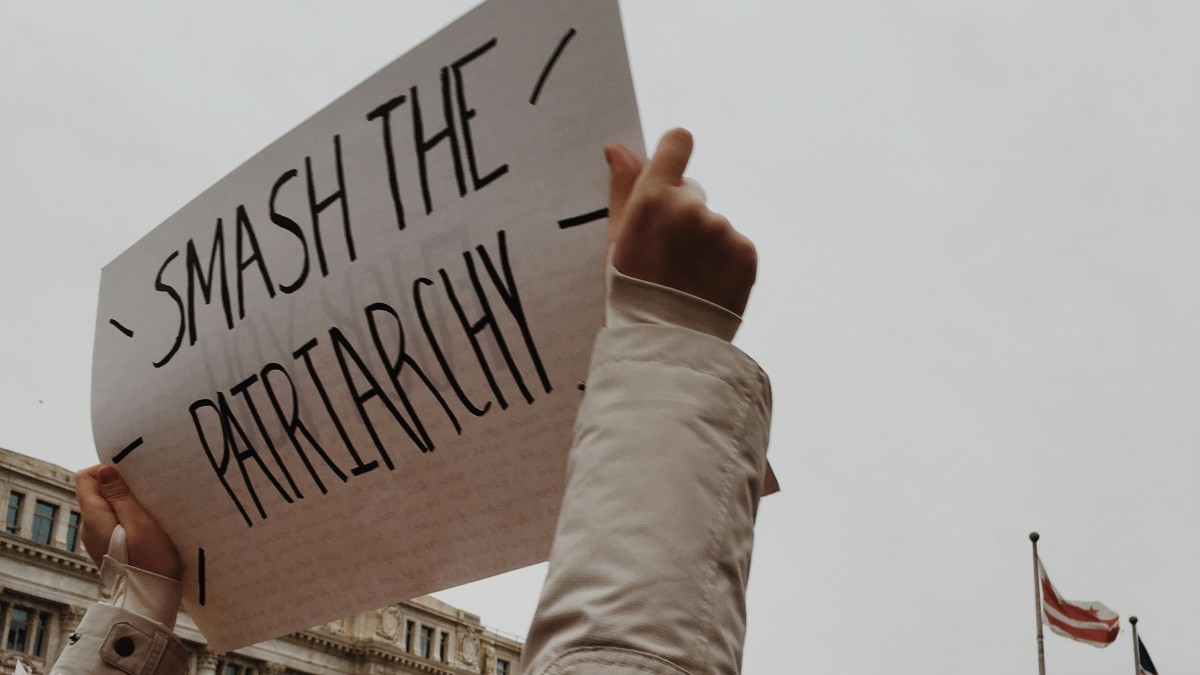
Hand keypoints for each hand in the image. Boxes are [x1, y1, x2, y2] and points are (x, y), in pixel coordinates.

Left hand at [76, 465, 182, 579]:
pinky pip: (113, 523)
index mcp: (93, 518)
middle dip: (119, 487)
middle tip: (146, 494)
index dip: (107, 471)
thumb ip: (120, 496)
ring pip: (106, 508)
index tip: (132, 477)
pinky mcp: (108, 548)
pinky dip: (128, 518)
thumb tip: (104, 470)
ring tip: (150, 511)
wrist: (151, 600)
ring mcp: (97, 539)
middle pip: (96, 492)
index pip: (85, 478)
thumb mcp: (139, 522)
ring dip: (126, 503)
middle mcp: (89, 527)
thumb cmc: (149, 561)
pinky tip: (146, 527)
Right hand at [605, 128, 756, 315]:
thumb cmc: (632, 291)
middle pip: (692, 193)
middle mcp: (690, 207)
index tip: (672, 164)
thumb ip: (622, 189)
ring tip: (687, 279)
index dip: (674, 152)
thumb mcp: (618, 241)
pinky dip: (725, 263)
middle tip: (668, 256)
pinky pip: (735, 246)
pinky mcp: (746, 253)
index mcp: (653, 199)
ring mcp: (721, 230)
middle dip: (682, 215)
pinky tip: (708, 285)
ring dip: (705, 243)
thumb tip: (618, 148)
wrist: (667, 343)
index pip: (677, 144)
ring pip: (714, 224)